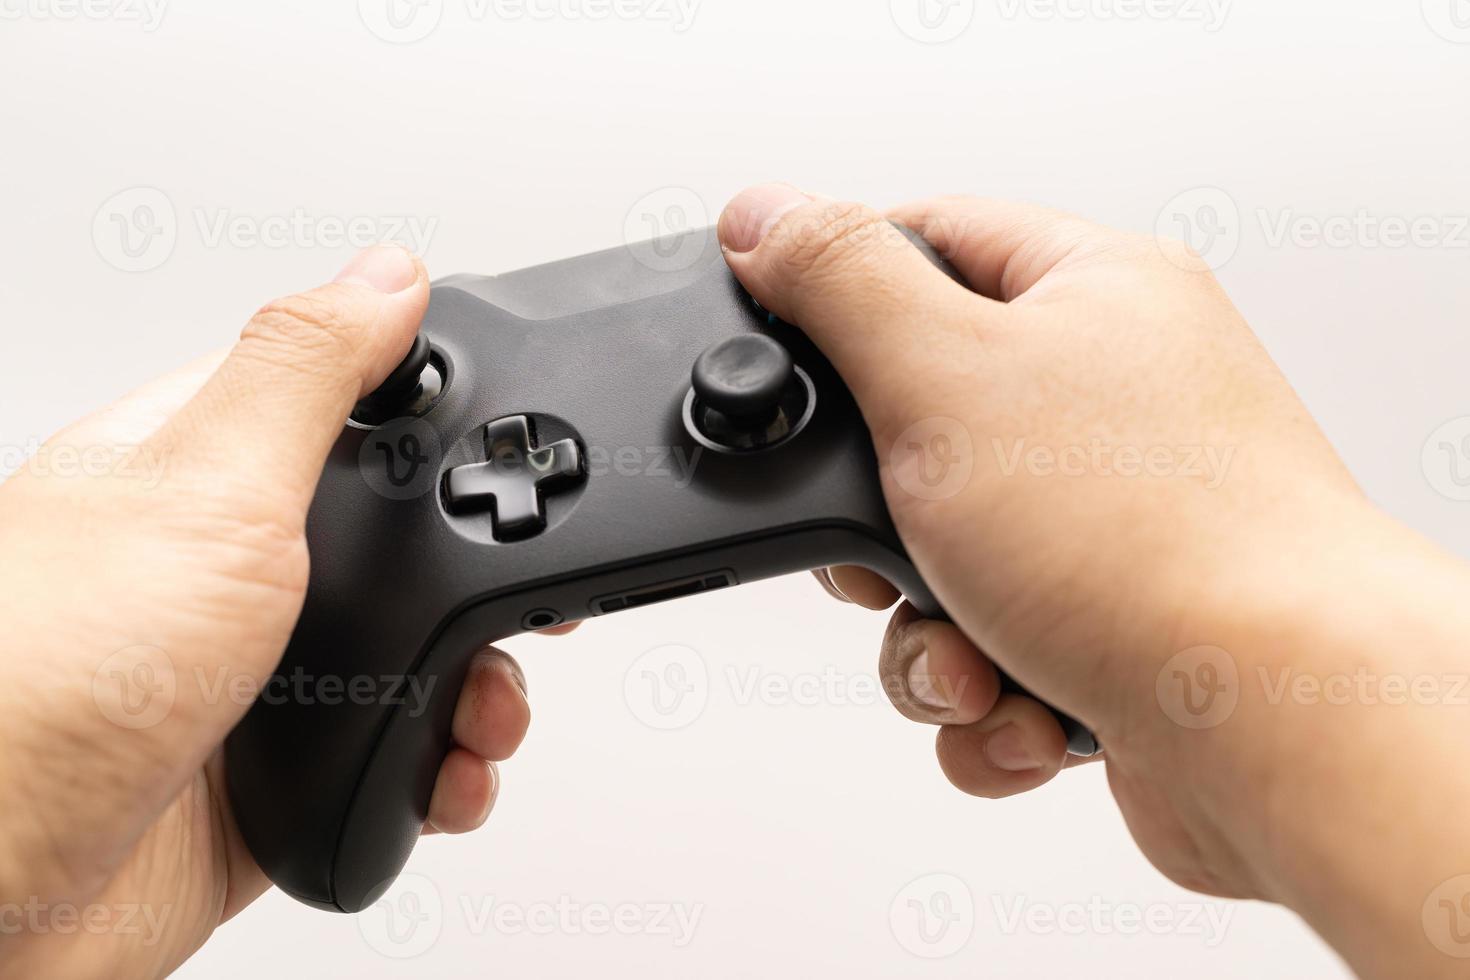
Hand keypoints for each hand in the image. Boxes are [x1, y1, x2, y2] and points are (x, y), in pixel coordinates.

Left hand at [0, 247, 552, 978]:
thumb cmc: (35, 679)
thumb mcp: (205, 489)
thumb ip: (307, 375)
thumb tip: (388, 272)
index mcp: (200, 470)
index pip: (352, 411)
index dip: (446, 426)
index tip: (521, 452)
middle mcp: (229, 570)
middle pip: (404, 547)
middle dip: (479, 583)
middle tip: (519, 611)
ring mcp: (252, 678)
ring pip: (411, 659)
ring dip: (475, 689)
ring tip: (482, 713)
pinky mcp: (270, 777)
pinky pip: (391, 759)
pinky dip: (438, 772)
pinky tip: (435, 777)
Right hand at [718, 186, 1469, 978]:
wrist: (1280, 722)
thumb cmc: (1150, 537)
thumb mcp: (946, 372)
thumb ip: (839, 281)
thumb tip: (763, 214)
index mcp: (1094, 295)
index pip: (931, 243)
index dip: (840, 298)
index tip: (787, 354)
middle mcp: (1114, 402)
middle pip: (920, 432)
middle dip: (876, 529)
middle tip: (888, 553)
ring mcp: (1120, 521)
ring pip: (947, 562)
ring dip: (927, 637)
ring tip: (971, 662)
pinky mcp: (1118, 627)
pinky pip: (995, 651)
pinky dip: (986, 695)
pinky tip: (1022, 709)